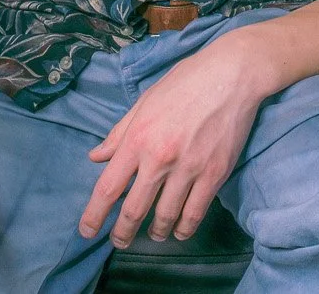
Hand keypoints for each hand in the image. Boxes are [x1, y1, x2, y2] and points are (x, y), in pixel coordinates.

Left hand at [78, 31, 278, 248]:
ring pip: (166, 216)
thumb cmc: (184, 83)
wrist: (230, 75)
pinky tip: (179, 231)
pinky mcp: (214, 174)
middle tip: (119, 242)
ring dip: (156, 232)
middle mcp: (159, 158)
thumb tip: (96, 157)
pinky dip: (185, 228)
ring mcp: (188, 168)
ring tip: (153, 236)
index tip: (88, 232)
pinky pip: (195, 212)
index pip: (108, 187)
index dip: (95, 215)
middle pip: (134, 209)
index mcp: (137, 138)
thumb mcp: (144, 102)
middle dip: (123, 233)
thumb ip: (119, 133)